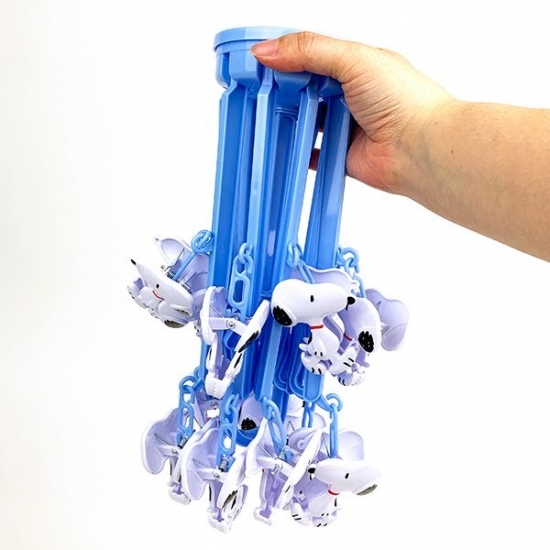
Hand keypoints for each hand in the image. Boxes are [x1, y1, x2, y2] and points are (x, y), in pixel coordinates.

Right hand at [252, 31, 452, 194]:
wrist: (420, 148)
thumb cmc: (403, 100)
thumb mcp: (353, 58)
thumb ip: (309, 50)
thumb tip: (267, 50)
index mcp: (355, 65)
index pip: (311, 55)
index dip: (285, 57)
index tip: (259, 62)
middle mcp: (350, 95)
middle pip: (306, 89)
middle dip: (284, 90)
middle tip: (258, 90)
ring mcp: (346, 126)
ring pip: (307, 121)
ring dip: (290, 119)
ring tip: (268, 116)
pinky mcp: (342, 155)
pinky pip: (313, 153)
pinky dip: (299, 151)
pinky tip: (285, 146)